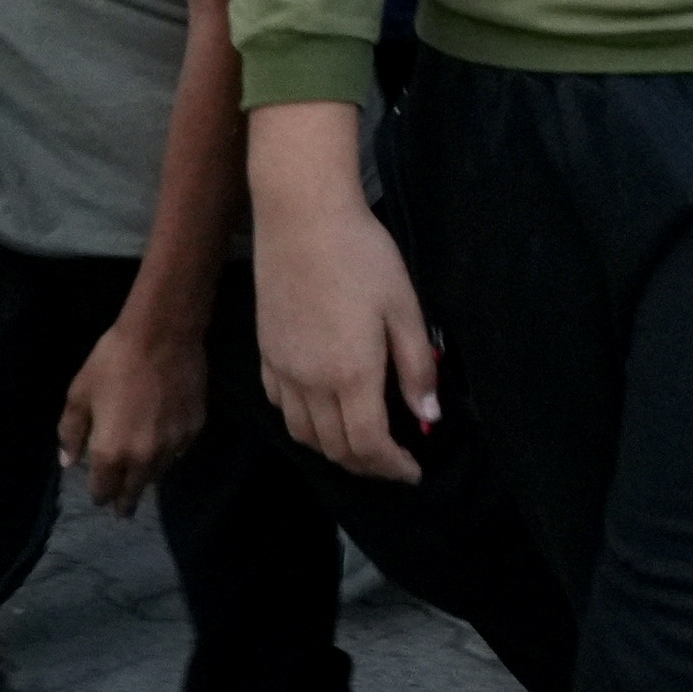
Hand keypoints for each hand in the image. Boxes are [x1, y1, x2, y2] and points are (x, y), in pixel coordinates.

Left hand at [55, 309, 208, 513]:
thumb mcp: (79, 394)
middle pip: (134, 491)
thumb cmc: (113, 362)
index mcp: (110, 451)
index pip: (103, 490)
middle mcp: (143, 457)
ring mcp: (173, 445)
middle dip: (126, 501)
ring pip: (158, 473)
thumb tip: (69, 462)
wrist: (163, 335)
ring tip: (143, 476)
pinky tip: (165, 443)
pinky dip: (169, 452)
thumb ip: (71, 432)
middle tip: (124, 510)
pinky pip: (179, 451)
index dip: (100, 496)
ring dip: (147, 476)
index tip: (100, 498)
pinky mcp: (194, 429)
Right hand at [249, 137, 437, 482]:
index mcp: (351, 374)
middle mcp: (310, 382)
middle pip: (335, 448)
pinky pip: (281, 407)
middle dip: (367, 465)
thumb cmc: (363, 257)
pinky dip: (304, 424)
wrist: (303, 219)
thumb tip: (427, 418)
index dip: (391, 466)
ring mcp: (282, 369)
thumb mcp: (404, 308)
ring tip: (362, 443)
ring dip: (334, 449)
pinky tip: (323, 411)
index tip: (412, 471)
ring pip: (304, 434)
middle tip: (393, 462)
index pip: (368, 444)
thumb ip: (416, 368)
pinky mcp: (265, 354)